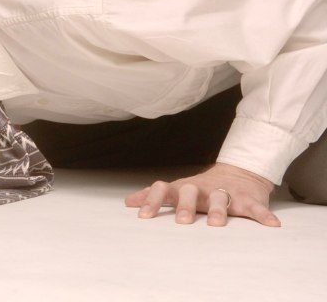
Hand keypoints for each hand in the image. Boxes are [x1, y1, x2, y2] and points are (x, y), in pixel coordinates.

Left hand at [124, 163, 280, 226]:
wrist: (236, 174)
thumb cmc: (200, 188)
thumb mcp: (176, 190)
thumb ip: (154, 196)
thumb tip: (127, 202)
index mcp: (183, 188)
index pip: (164, 190)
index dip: (153, 201)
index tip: (144, 217)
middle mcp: (202, 189)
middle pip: (191, 192)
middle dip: (186, 206)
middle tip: (182, 221)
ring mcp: (226, 193)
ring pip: (221, 198)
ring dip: (219, 210)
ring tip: (217, 224)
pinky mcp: (249, 200)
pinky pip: (257, 208)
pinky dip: (264, 215)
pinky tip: (271, 225)